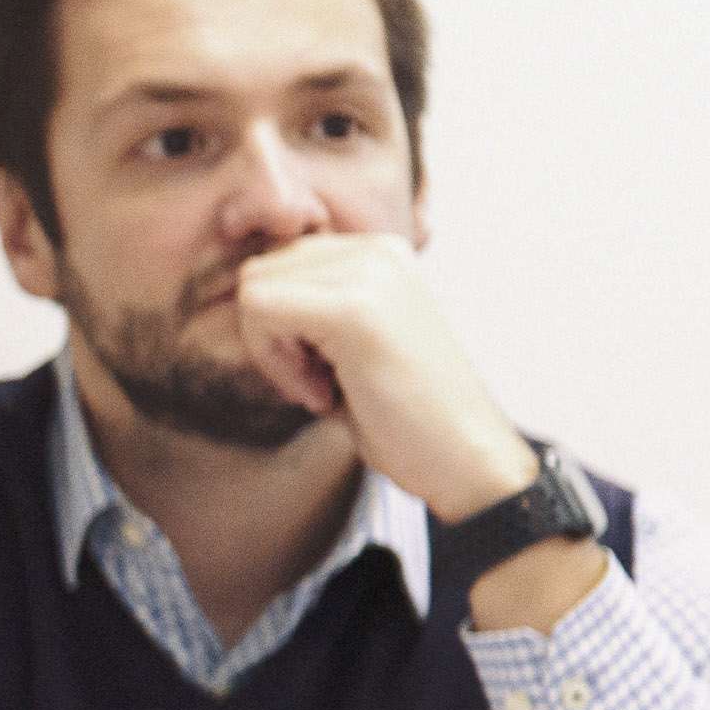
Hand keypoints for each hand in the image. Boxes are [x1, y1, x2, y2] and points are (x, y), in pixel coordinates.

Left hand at [229, 233, 535, 522]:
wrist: (465, 460)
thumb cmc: (406, 417)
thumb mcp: (350, 346)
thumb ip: (308, 309)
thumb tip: (243, 294)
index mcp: (380, 253)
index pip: (279, 262)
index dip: (279, 324)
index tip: (321, 367)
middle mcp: (377, 249)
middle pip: (260, 271)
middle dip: (269, 334)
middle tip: (319, 381)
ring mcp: (370, 272)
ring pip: (254, 289)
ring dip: (272, 350)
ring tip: (325, 386)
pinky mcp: (354, 308)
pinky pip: (260, 312)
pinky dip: (276, 364)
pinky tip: (323, 393)